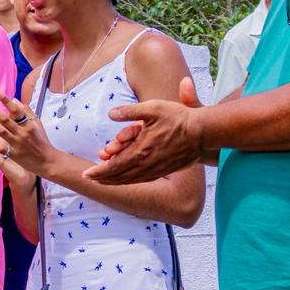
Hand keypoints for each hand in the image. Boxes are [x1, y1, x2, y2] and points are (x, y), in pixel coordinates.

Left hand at [0, 93, 57, 183]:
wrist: (48, 161)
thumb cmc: (42, 141)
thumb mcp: (37, 124)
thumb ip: (27, 112)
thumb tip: (15, 100)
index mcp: (29, 125)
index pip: (16, 110)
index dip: (6, 102)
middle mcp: (23, 133)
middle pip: (6, 120)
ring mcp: (17, 144)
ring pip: (2, 132)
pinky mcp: (14, 155)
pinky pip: (1, 149)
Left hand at [84, 76, 203, 184]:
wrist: (204, 132)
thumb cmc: (179, 118)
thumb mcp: (152, 108)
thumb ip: (129, 111)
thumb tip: (111, 113)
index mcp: (141, 151)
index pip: (114, 166)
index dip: (98, 171)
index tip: (85, 175)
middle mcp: (147, 164)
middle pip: (119, 176)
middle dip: (102, 178)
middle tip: (89, 179)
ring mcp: (156, 169)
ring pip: (130, 179)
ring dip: (114, 181)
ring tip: (102, 181)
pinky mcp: (164, 169)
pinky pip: (142, 179)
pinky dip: (128, 181)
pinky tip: (124, 179)